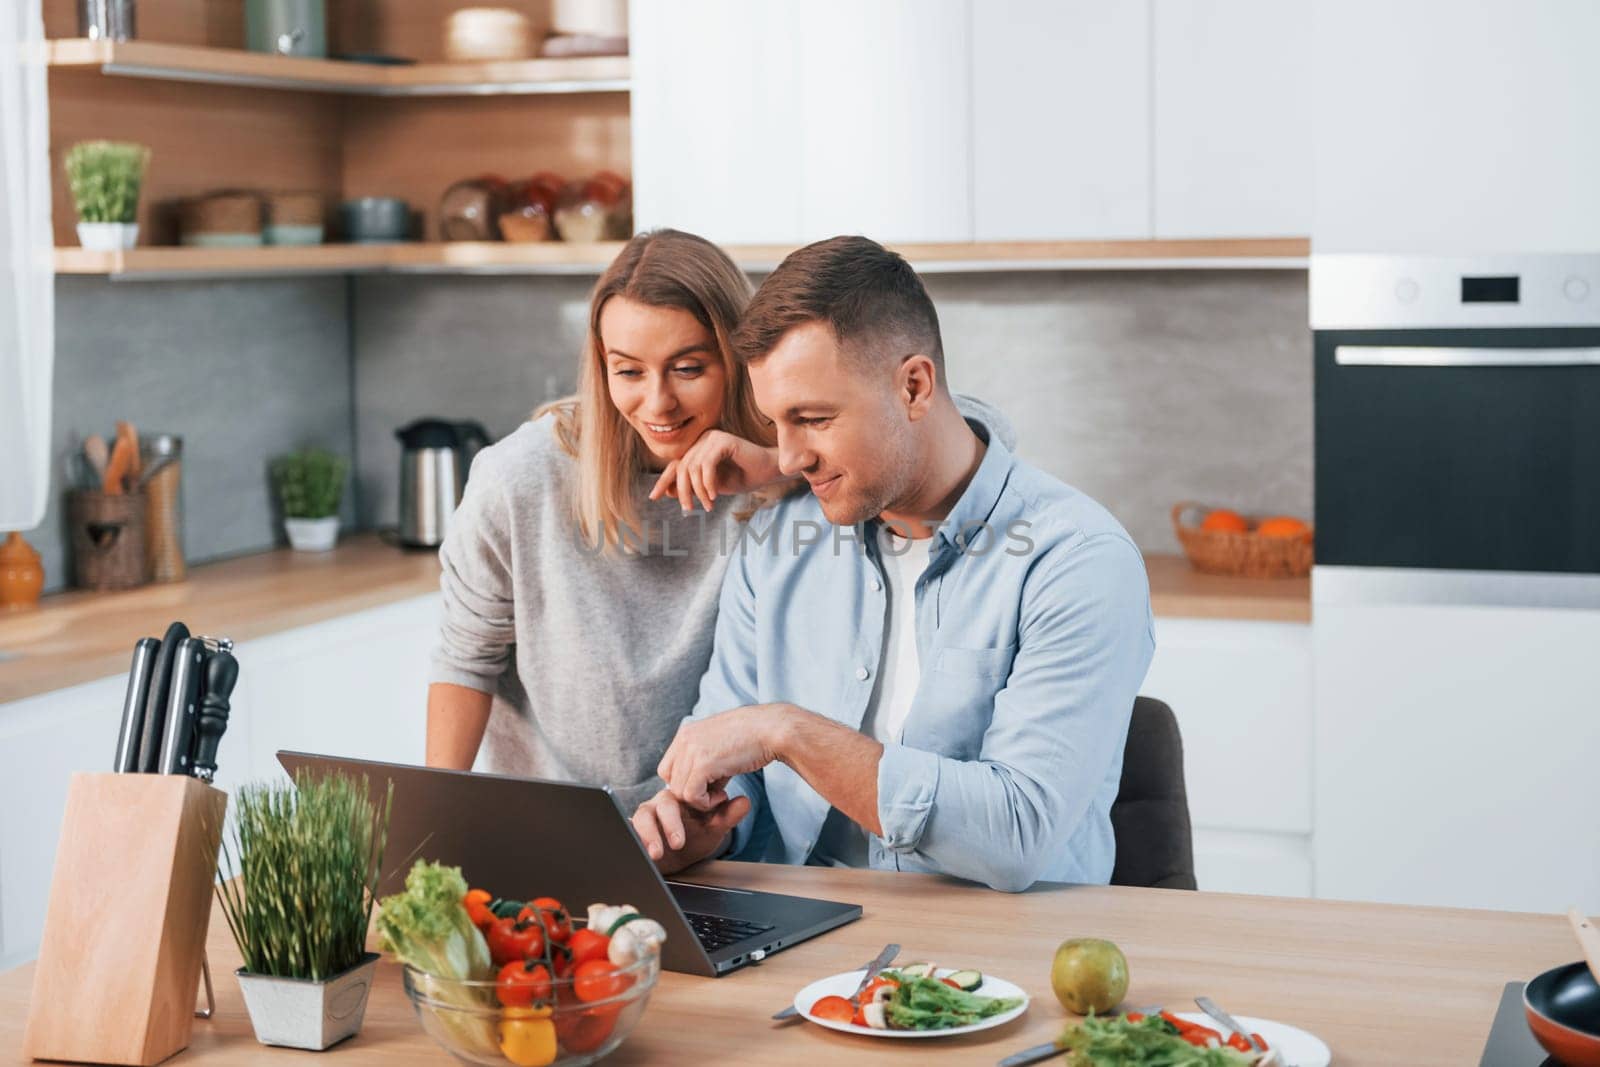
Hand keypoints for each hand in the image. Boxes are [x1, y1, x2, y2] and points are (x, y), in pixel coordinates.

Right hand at [631, 788, 751, 873]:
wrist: (674, 858)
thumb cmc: (694, 837)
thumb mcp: (712, 828)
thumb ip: (727, 815)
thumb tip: (745, 801)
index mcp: (682, 796)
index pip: (686, 790)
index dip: (695, 801)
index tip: (711, 810)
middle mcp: (661, 803)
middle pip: (663, 804)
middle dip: (670, 824)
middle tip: (679, 844)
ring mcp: (645, 817)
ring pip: (640, 817)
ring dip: (648, 835)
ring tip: (656, 854)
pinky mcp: (632, 832)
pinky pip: (627, 833)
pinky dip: (630, 841)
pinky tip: (637, 854)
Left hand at [648, 429, 782, 511]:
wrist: (768, 472)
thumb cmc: (743, 478)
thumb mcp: (711, 487)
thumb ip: (691, 486)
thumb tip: (667, 491)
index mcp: (699, 448)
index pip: (676, 464)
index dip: (664, 481)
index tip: (654, 497)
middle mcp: (703, 439)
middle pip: (681, 467)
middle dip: (683, 491)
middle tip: (689, 509)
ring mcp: (712, 437)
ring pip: (692, 468)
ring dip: (698, 491)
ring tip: (708, 505)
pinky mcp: (723, 440)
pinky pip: (706, 465)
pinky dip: (708, 483)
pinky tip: (714, 495)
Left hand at [658, 704, 788, 809]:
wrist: (772, 729)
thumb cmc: (753, 738)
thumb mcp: (720, 745)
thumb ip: (704, 762)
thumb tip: (699, 786)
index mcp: (686, 733)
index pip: (668, 768)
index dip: (685, 782)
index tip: (709, 785)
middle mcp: (684, 739)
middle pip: (671, 781)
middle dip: (691, 793)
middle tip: (717, 792)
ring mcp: (691, 750)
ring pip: (679, 792)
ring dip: (700, 800)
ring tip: (723, 793)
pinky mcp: (703, 764)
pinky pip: (691, 796)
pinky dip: (706, 803)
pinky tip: (724, 795)